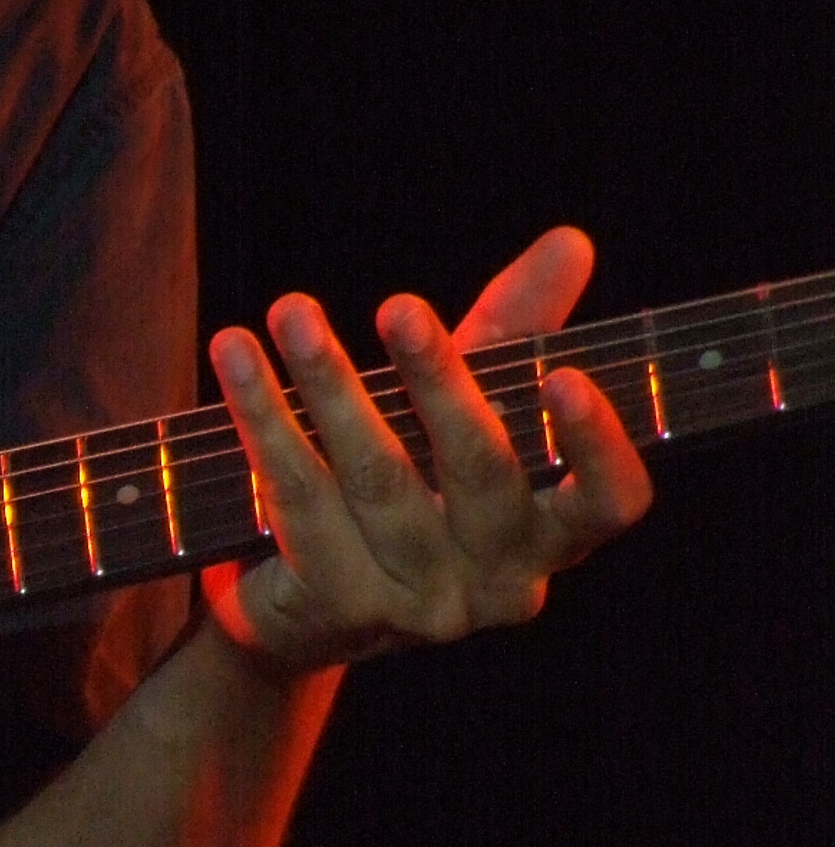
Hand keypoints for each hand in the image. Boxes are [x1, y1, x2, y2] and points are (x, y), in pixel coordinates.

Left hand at [204, 225, 652, 675]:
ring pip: (375, 477)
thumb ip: (519, 327)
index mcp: (553, 535)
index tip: (565, 374)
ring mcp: (419, 606)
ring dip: (330, 383)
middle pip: (478, 471)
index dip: (597, 446)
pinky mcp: (336, 604)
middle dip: (438, 380)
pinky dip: (262, 416)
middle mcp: (499, 583)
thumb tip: (571, 240)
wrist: (307, 605)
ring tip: (292, 310)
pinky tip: (236, 355)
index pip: (610, 503)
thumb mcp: (470, 404)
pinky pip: (295, 495)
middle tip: (399, 304)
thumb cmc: (417, 482)